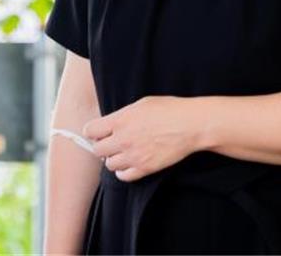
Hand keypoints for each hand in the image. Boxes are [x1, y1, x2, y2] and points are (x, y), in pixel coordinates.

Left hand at [83, 95, 200, 181]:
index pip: (90, 131)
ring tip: (124, 152)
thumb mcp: (140, 104)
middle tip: (111, 143)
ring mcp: (134, 155)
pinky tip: (130, 163)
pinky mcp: (145, 168)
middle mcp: (123, 139)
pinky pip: (124, 176)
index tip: (98, 132)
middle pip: (97, 150)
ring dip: (114, 159)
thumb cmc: (168, 110)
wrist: (190, 124)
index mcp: (120, 120)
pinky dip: (124, 171)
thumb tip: (110, 124)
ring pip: (109, 165)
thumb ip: (122, 116)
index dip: (93, 132)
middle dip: (102, 146)